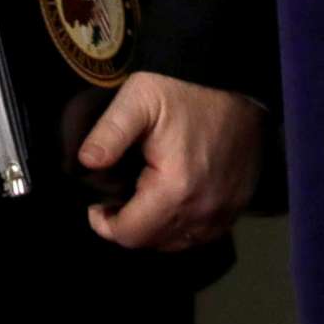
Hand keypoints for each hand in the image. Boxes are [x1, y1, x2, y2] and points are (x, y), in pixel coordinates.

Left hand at [76, 71, 263, 250]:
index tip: (96, 206)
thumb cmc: (183, 89)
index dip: (105, 225)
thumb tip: (85, 163)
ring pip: (179, 243)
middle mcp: (203, 211)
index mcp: (174, 189)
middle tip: (116, 201)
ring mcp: (225, 211)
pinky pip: (204, 234)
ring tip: (142, 202)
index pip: (131, 234)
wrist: (234, 80)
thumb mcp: (138, 99)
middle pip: (154, 243)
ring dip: (156, 230)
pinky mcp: (238, 205)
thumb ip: (109, 133)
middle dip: (129, 227)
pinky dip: (183, 227)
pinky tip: (172, 204)